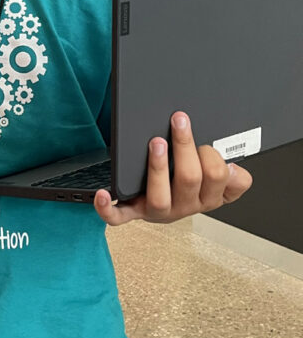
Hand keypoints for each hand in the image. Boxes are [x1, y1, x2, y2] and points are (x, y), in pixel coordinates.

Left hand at [94, 111, 252, 225]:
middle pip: (191, 178)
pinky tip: (103, 195)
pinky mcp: (133, 212)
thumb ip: (226, 169)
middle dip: (185, 147)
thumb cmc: (187, 178)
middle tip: (179, 121)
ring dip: (158, 167)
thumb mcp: (214, 172)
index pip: (222, 178)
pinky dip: (109, 208)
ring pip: (161, 196)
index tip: (209, 142)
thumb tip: (233, 166)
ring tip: (156, 144)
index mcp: (209, 195)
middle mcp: (186, 206)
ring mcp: (159, 210)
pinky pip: (119, 216)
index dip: (216, 159)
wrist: (161, 200)